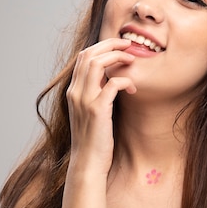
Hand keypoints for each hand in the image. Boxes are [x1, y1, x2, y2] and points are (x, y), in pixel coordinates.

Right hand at [65, 38, 135, 173]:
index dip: (102, 45)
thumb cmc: (94, 139)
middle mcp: (75, 92)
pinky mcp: (97, 110)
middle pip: (89, 54)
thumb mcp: (91, 112)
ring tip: (132, 59)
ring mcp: (84, 100)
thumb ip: (97, 94)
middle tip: (129, 45)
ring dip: (117, 56)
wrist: (88, 163)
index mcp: (73, 91)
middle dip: (110, 44)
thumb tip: (112, 79)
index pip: (83, 56)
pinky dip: (125, 80)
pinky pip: (112, 84)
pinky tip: (133, 88)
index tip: (120, 45)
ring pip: (97, 63)